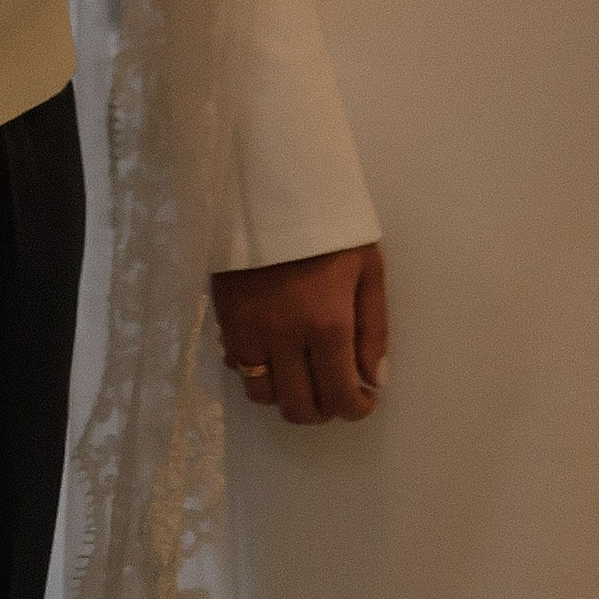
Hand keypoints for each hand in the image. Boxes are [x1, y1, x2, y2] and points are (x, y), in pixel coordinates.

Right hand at [212, 244, 388, 425]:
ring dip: (287, 393)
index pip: (339, 397)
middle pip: (299, 408)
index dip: (356, 409)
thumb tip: (374, 380)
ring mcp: (250, 332)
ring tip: (303, 373)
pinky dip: (258, 371)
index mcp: (328, 326)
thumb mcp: (368, 269)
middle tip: (335, 388)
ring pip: (264, 396)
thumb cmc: (330, 227)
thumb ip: (374, 330)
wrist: (271, 189)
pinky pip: (238, 367)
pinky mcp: (225, 321)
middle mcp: (286, 339)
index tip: (363, 399)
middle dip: (323, 409)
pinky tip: (274, 351)